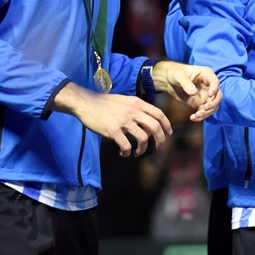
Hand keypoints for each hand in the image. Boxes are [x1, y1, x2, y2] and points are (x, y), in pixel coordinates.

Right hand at [53, 83, 172, 156]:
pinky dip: (127, 152)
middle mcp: (133, 111)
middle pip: (155, 127)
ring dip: (143, 148)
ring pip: (143, 138)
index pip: (159, 114)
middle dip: (160, 140)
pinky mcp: (113, 130)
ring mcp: (123, 121)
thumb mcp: (125, 102)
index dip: (166, 125)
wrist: (86, 103)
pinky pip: (126, 145)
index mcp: (137, 103)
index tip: (169, 134)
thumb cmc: (105, 103)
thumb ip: (138, 111)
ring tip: (138, 152)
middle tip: (159, 148)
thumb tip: (148, 128)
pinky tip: (123, 153)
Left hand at [152, 60, 220, 120]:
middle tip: (204, 108)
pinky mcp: (200, 103)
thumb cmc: (174, 73)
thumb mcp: (179, 76)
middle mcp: (209, 85)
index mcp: (206, 74)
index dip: (214, 89)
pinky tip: (193, 117)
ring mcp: (206, 95)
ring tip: (197, 115)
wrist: (169, 81)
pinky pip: (205, 111)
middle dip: (213, 103)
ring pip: (213, 105)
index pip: (215, 82)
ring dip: (207, 112)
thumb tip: (194, 93)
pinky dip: (201, 116)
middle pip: (218, 95)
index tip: (209, 95)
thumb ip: (186, 84)